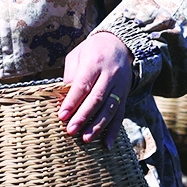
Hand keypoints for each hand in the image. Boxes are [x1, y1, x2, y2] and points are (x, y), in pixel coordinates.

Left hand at [59, 31, 133, 148]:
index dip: (72, 101)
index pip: (83, 84)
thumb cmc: (92, 50)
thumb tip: (64, 98)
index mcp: (95, 63)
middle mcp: (110, 75)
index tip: (62, 115)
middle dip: (83, 117)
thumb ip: (71, 75)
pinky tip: (107, 143)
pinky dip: (114, 130)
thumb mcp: (77, 55)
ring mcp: (120, 86)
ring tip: (86, 139)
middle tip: (71, 131)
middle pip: (97, 99)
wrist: (121, 43)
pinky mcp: (125, 95)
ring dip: (98, 126)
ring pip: (110, 109)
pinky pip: (120, 114)